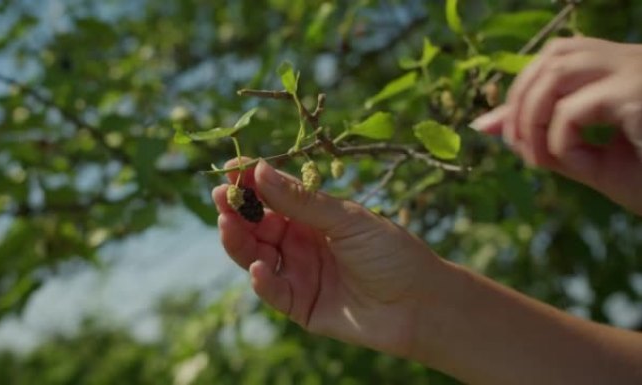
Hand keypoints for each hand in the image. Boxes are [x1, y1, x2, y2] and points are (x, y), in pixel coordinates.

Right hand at [212, 158, 443, 356]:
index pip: (272, 195)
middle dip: (237, 210)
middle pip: (257, 225)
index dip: (250, 182)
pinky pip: (273, 291)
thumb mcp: (347, 219)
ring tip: (227, 225)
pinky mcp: (299, 305)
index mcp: (313, 216)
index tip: (230, 167)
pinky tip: (258, 267)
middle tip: (221, 197)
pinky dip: (262, 280)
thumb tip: (259, 169)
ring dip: (239, 241)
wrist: (420, 304)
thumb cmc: (391, 253)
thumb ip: (302, 200)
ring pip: (256, 255)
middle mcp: (300, 242)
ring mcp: (298, 273)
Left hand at [472, 37, 641, 214]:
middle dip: (521, 99)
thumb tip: (483, 125)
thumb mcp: (586, 158)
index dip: (522, 90)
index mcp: (624, 69)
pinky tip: (578, 165)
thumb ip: (541, 138)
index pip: (558, 58)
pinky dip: (560, 140)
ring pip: (557, 70)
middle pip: (553, 55)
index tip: (498, 130)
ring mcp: (638, 72)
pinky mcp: (639, 93)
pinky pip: (574, 109)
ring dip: (532, 116)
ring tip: (537, 158)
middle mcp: (633, 60)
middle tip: (517, 146)